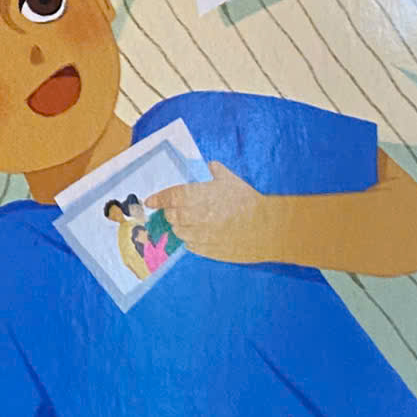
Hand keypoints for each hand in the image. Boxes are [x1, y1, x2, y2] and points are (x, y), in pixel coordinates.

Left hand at [146, 162, 270, 263]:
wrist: (266, 228)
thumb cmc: (248, 202)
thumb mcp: (232, 181)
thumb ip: (217, 172)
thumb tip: (212, 165)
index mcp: (195, 196)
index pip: (168, 197)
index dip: (157, 199)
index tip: (150, 201)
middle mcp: (193, 216)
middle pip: (171, 215)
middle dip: (171, 212)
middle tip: (177, 210)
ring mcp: (199, 235)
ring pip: (178, 232)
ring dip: (180, 226)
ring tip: (190, 222)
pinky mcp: (207, 250)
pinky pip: (190, 245)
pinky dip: (191, 239)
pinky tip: (200, 234)